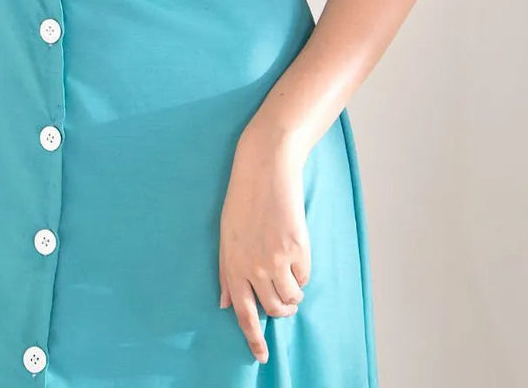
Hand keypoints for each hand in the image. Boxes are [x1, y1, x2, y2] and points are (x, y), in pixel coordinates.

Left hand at [218, 127, 310, 364]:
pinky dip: (303, 272)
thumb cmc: (243, 201)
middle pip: (273, 310)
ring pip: (292, 298)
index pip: (242, 314)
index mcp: (231, 265)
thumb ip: (225, 272)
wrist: (265, 169)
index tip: (263, 357)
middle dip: (283, 311)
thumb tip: (222, 304)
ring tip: (292, 278)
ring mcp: (275, 260)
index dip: (254, 339)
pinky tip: (296, 251)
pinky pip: (305, 276)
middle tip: (288, 302)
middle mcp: (252, 267)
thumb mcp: (225, 236)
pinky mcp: (296, 250)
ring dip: (295, 295)